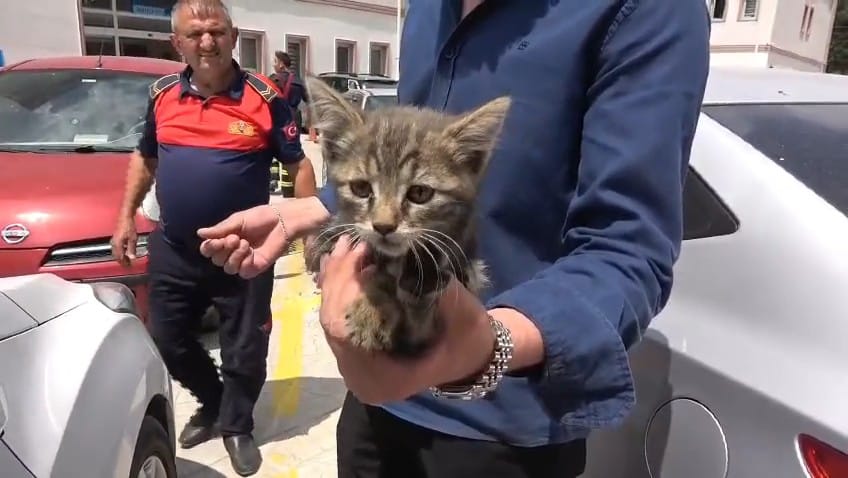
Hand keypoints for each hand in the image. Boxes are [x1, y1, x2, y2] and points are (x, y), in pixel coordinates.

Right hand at [110, 218, 136, 266]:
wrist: (125, 217)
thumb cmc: (128, 226)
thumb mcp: (132, 239)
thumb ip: (132, 249)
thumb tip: (132, 258)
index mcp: (117, 244)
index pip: (120, 257)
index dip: (124, 263)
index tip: (129, 267)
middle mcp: (113, 243)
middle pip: (116, 256)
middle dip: (122, 261)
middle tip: (128, 265)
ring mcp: (113, 241)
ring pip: (116, 253)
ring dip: (121, 257)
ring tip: (127, 260)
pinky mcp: (115, 238)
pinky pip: (116, 248)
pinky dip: (120, 252)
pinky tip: (125, 252)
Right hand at [197, 204, 287, 277]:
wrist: (281, 222)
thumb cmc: (259, 218)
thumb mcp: (237, 220)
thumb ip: (220, 229)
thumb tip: (199, 233)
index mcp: (224, 240)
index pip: (208, 250)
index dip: (208, 248)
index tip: (215, 241)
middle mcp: (231, 252)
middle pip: (216, 261)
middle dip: (223, 250)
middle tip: (235, 238)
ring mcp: (243, 262)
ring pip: (229, 268)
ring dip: (235, 256)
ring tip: (245, 243)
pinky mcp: (255, 268)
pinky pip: (243, 272)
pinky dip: (245, 263)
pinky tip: (251, 253)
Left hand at [318, 235, 494, 403]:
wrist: (472, 356)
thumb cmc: (469, 340)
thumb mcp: (463, 316)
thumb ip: (435, 290)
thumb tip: (406, 255)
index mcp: (386, 378)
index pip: (345, 332)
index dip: (345, 290)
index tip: (359, 255)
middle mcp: (363, 379)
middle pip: (332, 324)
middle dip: (338, 280)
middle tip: (350, 244)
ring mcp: (355, 368)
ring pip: (331, 319)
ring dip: (336, 281)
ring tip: (345, 246)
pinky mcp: (355, 354)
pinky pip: (337, 319)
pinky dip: (339, 291)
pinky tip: (342, 263)